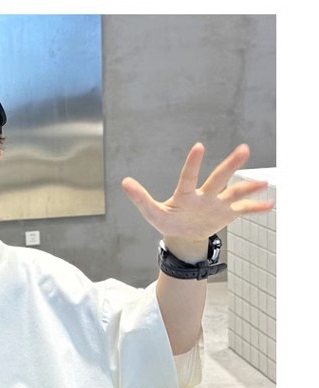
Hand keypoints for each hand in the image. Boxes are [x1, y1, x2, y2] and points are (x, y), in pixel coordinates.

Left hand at [121, 143, 273, 253]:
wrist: (183, 234)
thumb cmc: (167, 220)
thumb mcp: (152, 213)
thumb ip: (141, 198)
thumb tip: (124, 182)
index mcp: (186, 195)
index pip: (188, 178)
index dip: (193, 164)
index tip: (199, 146)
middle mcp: (204, 195)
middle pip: (218, 179)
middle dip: (230, 165)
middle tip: (244, 148)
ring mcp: (217, 204)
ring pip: (234, 192)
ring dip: (249, 187)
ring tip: (263, 182)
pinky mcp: (226, 214)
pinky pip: (243, 210)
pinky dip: (255, 208)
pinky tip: (270, 205)